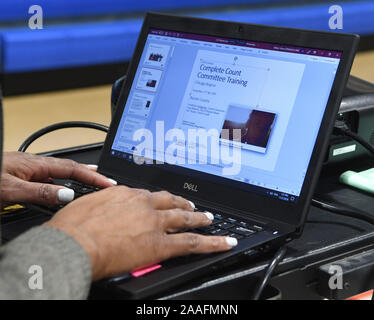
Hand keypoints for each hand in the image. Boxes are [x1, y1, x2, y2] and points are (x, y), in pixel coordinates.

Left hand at [0, 152, 114, 207]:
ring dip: (78, 177)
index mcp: (34, 165)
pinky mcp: (21, 177)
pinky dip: (63, 182)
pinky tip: (63, 188)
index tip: (108, 184)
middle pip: (69, 167)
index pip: (71, 169)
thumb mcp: (9, 190)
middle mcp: (33, 165)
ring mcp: (27, 170)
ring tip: (93, 181)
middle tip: (107, 181)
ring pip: (59, 172)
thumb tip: (67, 194)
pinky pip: (49, 178)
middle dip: (90, 173)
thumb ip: (40, 192)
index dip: (92, 176)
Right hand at [45, 187, 236, 279]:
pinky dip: (212, 242)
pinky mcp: (161, 243)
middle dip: (183, 203)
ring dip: (198, 218)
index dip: (158, 199)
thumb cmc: (71, 228)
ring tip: (208, 219)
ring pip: (184, 218)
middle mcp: (144, 204)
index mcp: (126, 194)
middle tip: (192, 205)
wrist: (73, 244)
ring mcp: (155, 222)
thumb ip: (101, 204)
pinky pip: (193, 242)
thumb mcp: (85, 206)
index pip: (148, 195)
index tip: (161, 201)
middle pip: (170, 202)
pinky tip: (223, 243)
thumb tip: (102, 208)